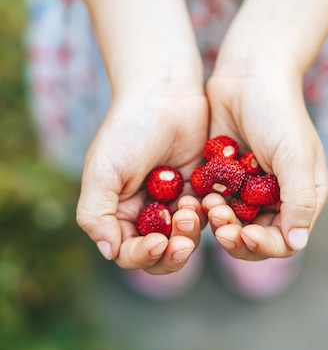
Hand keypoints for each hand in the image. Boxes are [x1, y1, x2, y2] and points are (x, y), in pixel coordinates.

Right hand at [76, 79, 208, 272]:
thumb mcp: (103, 170)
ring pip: (187, 238)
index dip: (143, 256)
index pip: (128, 252)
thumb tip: (108, 252)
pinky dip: (209, 214)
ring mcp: (174, 202)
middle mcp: (145, 212)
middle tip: (182, 240)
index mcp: (117, 212)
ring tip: (192, 206)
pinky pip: (208, 215)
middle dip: (172, 253)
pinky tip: (206, 197)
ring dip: (190, 232)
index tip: (159, 242)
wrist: (165, 94)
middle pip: (161, 255)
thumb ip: (96, 213)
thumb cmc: (128, 129)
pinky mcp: (200, 189)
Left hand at [204, 59, 327, 260]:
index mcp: (302, 196)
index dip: (265, 245)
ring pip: (231, 223)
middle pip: (255, 237)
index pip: (285, 239)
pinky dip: (205, 205)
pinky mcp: (223, 175)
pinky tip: (197, 195)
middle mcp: (276, 196)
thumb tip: (296, 244)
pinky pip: (213, 202)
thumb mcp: (294, 156)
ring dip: (219, 221)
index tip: (245, 235)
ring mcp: (248, 187)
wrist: (248, 75)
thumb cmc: (278, 113)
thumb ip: (299, 200)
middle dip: (236, 236)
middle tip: (219, 220)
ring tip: (209, 203)